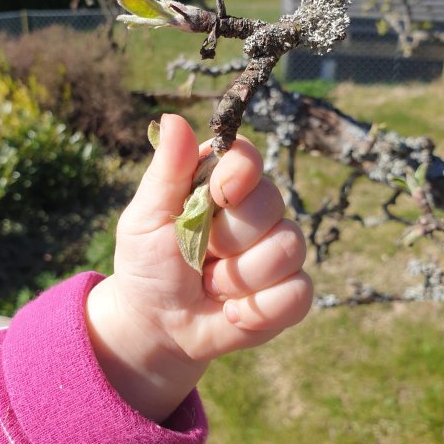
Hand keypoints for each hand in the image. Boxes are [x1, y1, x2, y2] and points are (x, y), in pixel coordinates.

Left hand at [86, 114, 311, 421]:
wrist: (156, 325)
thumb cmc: (148, 263)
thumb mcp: (146, 217)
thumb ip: (166, 171)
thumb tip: (174, 119)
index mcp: (221, 184)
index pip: (249, 157)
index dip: (238, 175)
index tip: (218, 196)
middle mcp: (256, 211)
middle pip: (272, 203)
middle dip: (228, 239)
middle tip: (198, 257)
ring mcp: (277, 251)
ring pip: (287, 248)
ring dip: (239, 278)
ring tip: (211, 287)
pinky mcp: (289, 292)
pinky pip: (297, 293)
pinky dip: (259, 310)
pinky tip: (232, 314)